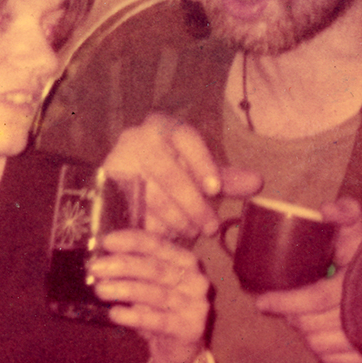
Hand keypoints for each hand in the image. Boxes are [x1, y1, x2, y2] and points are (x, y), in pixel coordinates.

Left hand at [89, 228, 210, 362]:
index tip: (106, 242)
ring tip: (100, 290)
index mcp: (184, 260)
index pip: (158, 244)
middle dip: (122, 265)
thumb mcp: (148, 284)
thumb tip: (100, 257)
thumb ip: (132, 268)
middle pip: (155, 268)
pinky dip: (133, 316)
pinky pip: (157, 321)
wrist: (179, 350)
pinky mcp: (190, 329)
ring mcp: (195, 305)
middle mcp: (195, 280)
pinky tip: (115, 313)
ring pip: (155, 294)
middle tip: (95, 268)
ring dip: (123, 289)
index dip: (131, 241)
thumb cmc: (159, 309)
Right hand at [99, 114, 259, 245]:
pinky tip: (166, 236)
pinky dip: (153, 226)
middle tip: (209, 228)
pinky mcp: (104, 188)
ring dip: (175, 219)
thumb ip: (225, 179)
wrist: (124, 184)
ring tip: (190, 232)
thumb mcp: (199, 175)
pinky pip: (132, 211)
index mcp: (163, 126)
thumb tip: (257, 182)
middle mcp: (136, 138)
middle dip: (192, 203)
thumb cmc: (170, 175)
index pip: (184, 136)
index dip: (202, 162)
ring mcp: (116, 161)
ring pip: (150, 195)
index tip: (216, 190)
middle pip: (167, 170)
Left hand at [251, 198, 361, 362]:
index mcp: (358, 281)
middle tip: (284, 306)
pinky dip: (324, 352)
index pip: (314, 298)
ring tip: (301, 319)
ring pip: (322, 346)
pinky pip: (339, 362)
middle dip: (293, 317)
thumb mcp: (361, 228)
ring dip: (306, 334)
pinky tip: (320, 336)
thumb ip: (345, 213)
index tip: (261, 301)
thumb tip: (326, 210)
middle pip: (313, 326)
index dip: (285, 302)